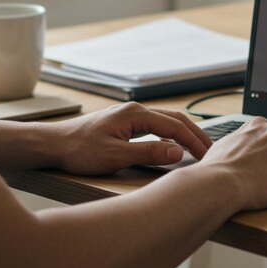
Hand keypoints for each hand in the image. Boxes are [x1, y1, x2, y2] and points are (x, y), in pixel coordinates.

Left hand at [51, 103, 213, 175]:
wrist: (54, 145)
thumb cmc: (79, 150)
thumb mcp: (115, 156)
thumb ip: (148, 154)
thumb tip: (177, 153)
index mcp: (135, 114)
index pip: (175, 126)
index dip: (194, 142)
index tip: (208, 156)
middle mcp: (135, 111)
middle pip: (175, 119)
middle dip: (195, 135)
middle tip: (212, 153)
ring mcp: (130, 116)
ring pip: (167, 122)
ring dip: (185, 135)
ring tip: (200, 150)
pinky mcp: (125, 124)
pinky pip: (156, 127)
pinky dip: (171, 136)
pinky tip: (175, 148)